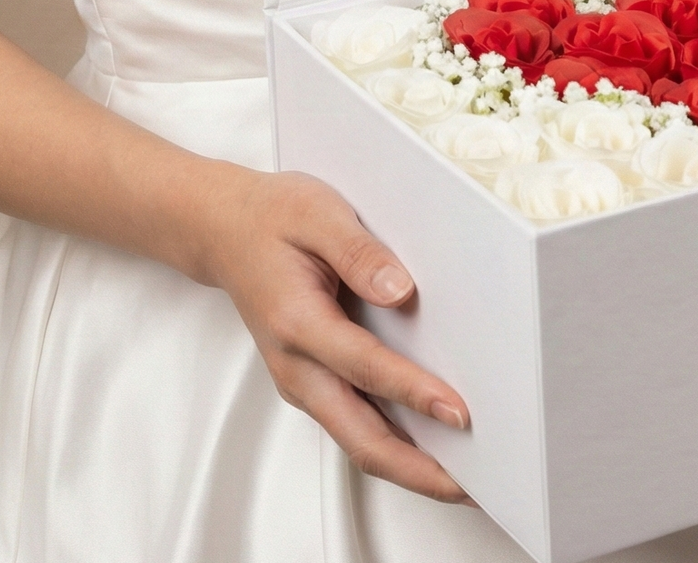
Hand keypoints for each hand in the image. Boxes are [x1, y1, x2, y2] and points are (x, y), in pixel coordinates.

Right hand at [196, 165, 473, 502]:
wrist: (224, 231)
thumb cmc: (273, 219)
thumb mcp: (317, 213)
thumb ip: (360, 253)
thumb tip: (401, 290)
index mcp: (298, 323)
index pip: (366, 369)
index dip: (414, 394)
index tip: (459, 412)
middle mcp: (297, 366)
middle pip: (361, 436)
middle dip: (417, 468)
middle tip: (473, 484)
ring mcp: (303, 381)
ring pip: (358, 441)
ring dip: (408, 467)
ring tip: (463, 479)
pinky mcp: (313, 382)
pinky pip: (355, 425)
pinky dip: (393, 446)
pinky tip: (431, 447)